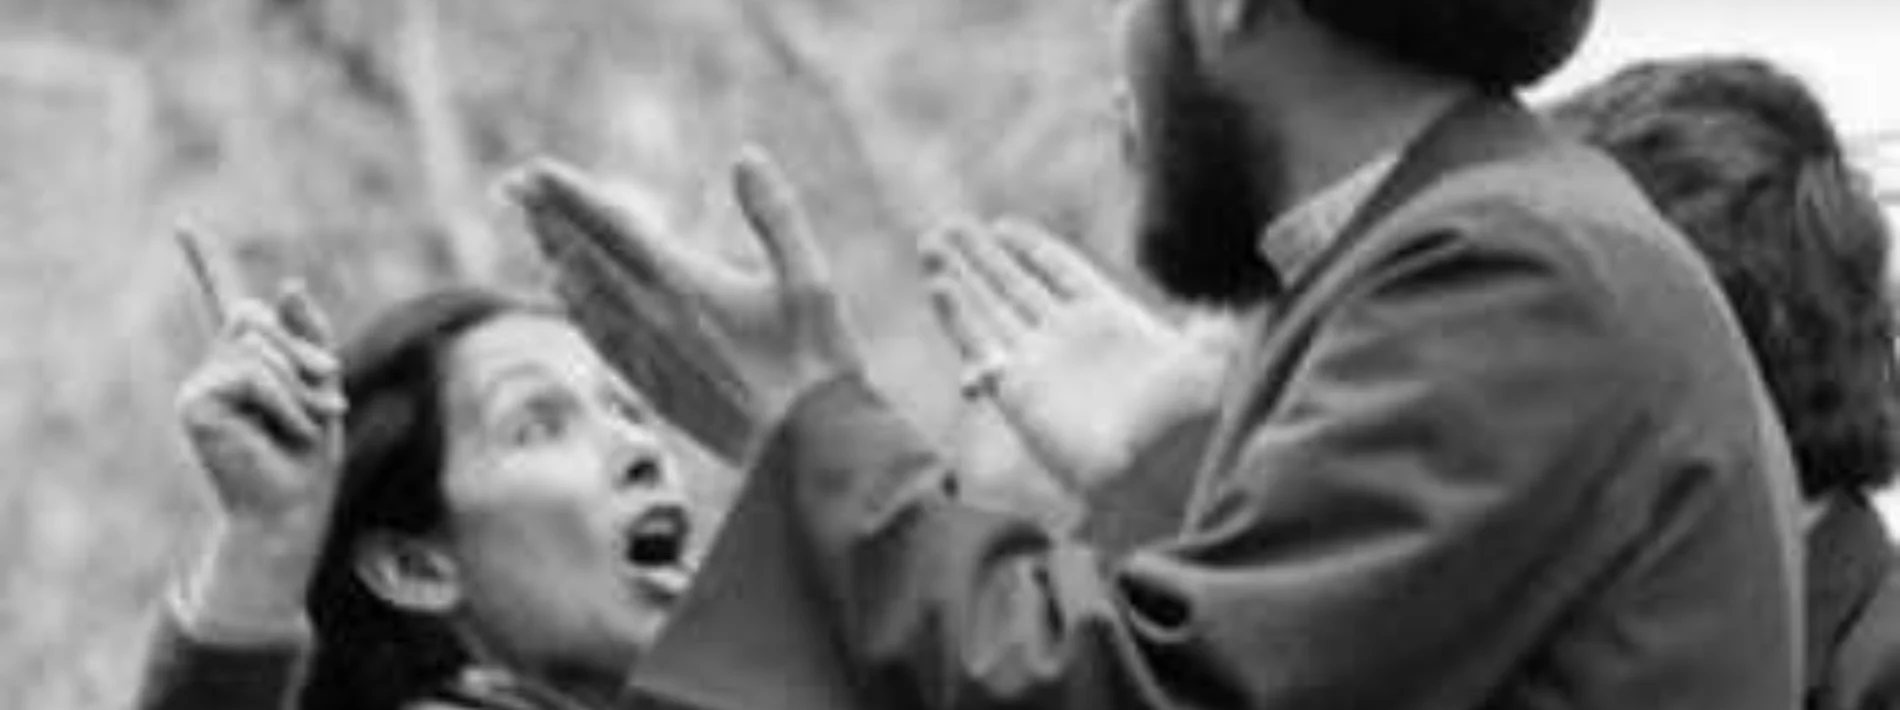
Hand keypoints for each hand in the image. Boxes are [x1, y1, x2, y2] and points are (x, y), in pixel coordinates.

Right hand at [174, 229, 344, 630]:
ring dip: (302, 387)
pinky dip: (284, 402)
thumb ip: (309, 335)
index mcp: (247, 357)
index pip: (224, 297)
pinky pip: (254, 375)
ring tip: (303, 424)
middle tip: (330, 402)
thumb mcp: (324, 385)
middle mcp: (218, 363)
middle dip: (308, 357)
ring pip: (262, 348)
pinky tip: (283, 432)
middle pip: (262, 319)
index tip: (185, 224)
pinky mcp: (195, 401)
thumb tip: (288, 284)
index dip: (207, 259)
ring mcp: (202, 382)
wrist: (292, 509)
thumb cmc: (309, 455)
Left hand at [508, 150, 863, 446]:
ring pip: (584, 297)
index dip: (571, 195)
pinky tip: (565, 296)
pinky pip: (597, 337)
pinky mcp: (653, 389)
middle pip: (584, 257)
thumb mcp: (811, 282)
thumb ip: (776, 215)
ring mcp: (648, 358)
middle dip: (547, 217)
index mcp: (686, 286)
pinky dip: (574, 307)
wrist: (803, 456)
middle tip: (512, 185)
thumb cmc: (816, 367)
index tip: (535, 168)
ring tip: (533, 227)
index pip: (613, 228)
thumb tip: (746, 156)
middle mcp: (654, 320)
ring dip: (554, 256)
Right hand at [925, 221, 1230, 490]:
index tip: (1003, 227)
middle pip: (1016, 287)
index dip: (1032, 250)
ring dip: (960, 276)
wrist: (1165, 468)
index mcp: (1114, 323)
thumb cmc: (1193, 411)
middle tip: (948, 227)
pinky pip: (980, 344)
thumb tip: (1227, 307)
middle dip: (982, 258)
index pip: (1062, 275)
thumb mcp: (1209, 351)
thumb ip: (1211, 322)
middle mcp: (1070, 341)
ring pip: (990, 309)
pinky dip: (958, 316)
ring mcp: (1041, 364)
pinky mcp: (1017, 391)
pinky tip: (938, 285)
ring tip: (930, 244)